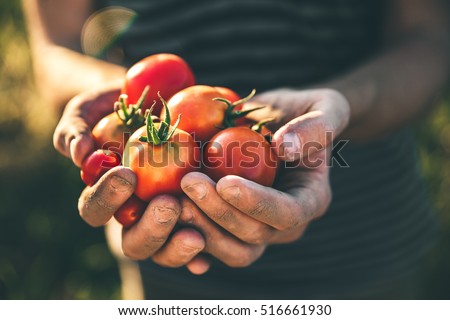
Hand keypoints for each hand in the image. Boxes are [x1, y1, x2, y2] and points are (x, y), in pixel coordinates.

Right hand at [53, 87, 209, 273]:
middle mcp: (134, 216)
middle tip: (168, 204)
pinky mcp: (194, 221)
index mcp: (104, 196)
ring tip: (195, 234)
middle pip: (133, 242)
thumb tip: (78, 155)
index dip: (107, 198)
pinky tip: (207, 254)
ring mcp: (165, 222)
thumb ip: (75, 128)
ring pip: (164, 252)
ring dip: (177, 248)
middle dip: (150, 229)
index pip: (95, 209)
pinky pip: (198, 245)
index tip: (127, 174)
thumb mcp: (91, 109)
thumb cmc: (120, 108)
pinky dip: (200, 254)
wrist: (161, 101)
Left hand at [179, 88, 349, 266]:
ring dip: (200, 228)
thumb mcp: (324, 106)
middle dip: (219, 213)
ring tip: (173, 198)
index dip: (257, 204)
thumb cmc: (305, 112)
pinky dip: (188, 236)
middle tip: (188, 183)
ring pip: (231, 249)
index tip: (225, 182)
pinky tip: (168, 219)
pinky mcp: (233, 226)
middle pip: (254, 236)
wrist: (279, 123)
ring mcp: (258, 228)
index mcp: (310, 200)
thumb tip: (284, 148)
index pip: (287, 214)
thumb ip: (314, 127)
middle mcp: (285, 223)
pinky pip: (211, 245)